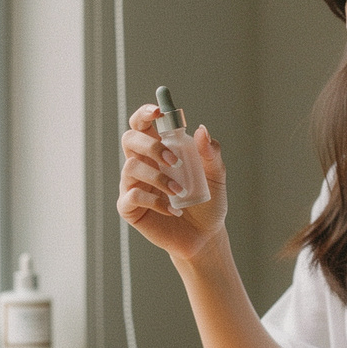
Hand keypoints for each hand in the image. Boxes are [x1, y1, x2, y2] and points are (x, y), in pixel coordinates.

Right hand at [117, 103, 226, 259]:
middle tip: (173, 161)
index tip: (158, 111)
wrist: (205, 235)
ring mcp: (134, 184)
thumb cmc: (208, 202)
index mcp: (161, 149)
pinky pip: (132, 196)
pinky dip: (155, 201)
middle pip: (130, 139)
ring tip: (180, 193)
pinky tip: (173, 209)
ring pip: (131, 167)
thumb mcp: (216, 177)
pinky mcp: (130, 207)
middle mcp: (144, 163)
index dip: (145, 113)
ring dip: (158, 178)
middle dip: (150, 145)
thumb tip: (201, 131)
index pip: (143, 124)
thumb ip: (211, 154)